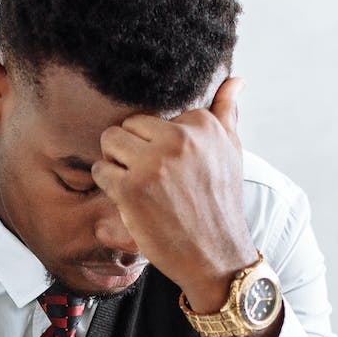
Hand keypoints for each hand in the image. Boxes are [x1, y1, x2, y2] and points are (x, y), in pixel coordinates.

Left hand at [92, 75, 255, 310]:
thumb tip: (236, 80)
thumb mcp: (231, 153)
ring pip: (109, 141)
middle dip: (132, 149)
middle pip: (129, 124)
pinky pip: (101, 170)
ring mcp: (154, 163)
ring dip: (116, 163)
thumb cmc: (221, 204)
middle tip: (151, 178)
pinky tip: (130, 200)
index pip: (157, 116)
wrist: (216, 256)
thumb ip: (227, 113)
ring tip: (138, 185)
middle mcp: (179, 139)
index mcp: (203, 125)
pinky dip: (108, 185)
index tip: (174, 168)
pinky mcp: (132, 187)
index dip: (158, 143)